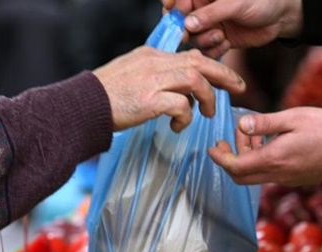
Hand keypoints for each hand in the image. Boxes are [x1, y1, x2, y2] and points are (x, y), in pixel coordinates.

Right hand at [93, 46, 244, 131]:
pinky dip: (186, 117)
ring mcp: (153, 80)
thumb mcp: (131, 76)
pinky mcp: (150, 100)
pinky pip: (181, 105)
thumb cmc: (105, 97)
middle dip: (224, 74)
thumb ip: (154, 78)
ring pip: (196, 81)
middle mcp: (155, 63)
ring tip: (207, 114)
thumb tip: (177, 93)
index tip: (225, 79)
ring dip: (207, 99)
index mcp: (151, 56)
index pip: (190, 56)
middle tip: (239, 88)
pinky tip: (177, 127)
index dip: (212, 66)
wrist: (82, 106)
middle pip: (200, 62)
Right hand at [162, 0, 302, 58]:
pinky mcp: (218, 40)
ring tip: (220, 36)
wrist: (281, 17)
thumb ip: (211, 13)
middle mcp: (204, 8)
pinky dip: (214, 50)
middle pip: (181, 21)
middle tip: (189, 35)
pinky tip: (225, 44)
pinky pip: (206, 49)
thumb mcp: (235, 3)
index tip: (175, 12)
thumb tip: (188, 23)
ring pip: (193, 38)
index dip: (174, 6)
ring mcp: (210, 25)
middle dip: (186, 29)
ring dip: (204, 40)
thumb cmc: (261, 1)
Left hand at [209, 107, 321, 185]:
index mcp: (274, 159)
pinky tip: (271, 143)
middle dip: (230, 159)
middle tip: (228, 140)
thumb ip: (265, 123)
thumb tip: (241, 125)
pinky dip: (262, 161)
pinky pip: (270, 174)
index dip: (220, 158)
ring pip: (255, 175)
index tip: (212, 147)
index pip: (235, 167)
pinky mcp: (296, 179)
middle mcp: (277, 175)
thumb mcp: (293, 118)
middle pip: (241, 177)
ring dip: (248, 158)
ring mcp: (287, 180)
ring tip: (255, 134)